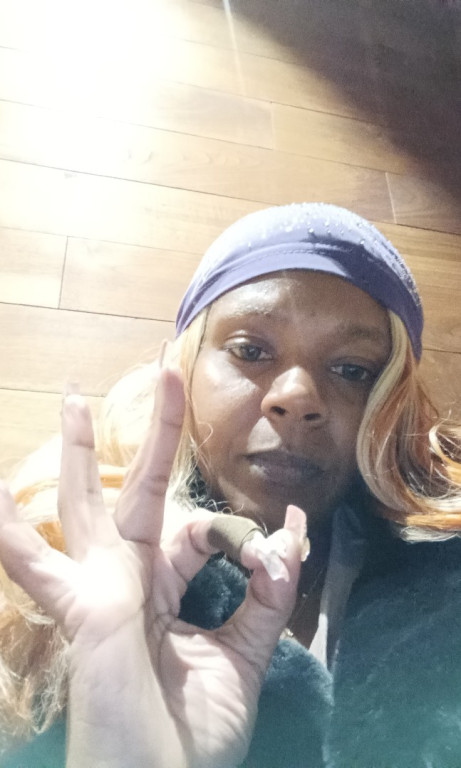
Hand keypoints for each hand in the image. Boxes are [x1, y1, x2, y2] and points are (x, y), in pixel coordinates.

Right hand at [0, 369, 304, 767]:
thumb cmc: (189, 736)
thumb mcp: (243, 659)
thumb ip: (268, 598)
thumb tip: (292, 535)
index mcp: (163, 589)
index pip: (202, 531)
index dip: (250, 532)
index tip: (291, 533)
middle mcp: (129, 583)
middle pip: (142, 493)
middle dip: (157, 436)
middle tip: (164, 375)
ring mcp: (102, 594)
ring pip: (88, 509)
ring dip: (82, 454)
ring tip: (72, 403)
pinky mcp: (88, 615)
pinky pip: (42, 572)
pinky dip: (14, 538)